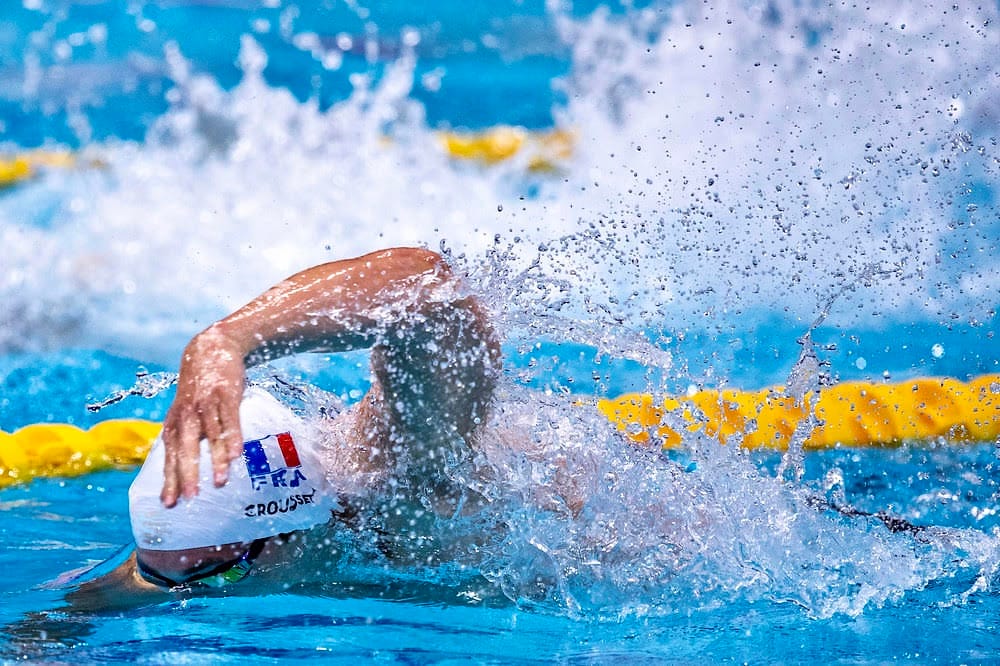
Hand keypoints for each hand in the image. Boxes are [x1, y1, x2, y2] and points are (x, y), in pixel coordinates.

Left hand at [160, 326, 245, 506]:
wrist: (211, 347)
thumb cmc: (200, 388)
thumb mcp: (186, 410)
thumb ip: (185, 435)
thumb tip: (184, 468)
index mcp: (175, 423)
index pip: (169, 456)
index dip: (169, 480)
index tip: (169, 504)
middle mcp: (186, 415)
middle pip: (185, 448)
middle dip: (187, 474)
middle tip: (191, 498)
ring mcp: (206, 404)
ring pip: (209, 436)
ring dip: (215, 460)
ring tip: (220, 483)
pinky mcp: (225, 394)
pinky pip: (229, 419)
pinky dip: (232, 436)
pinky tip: (237, 455)